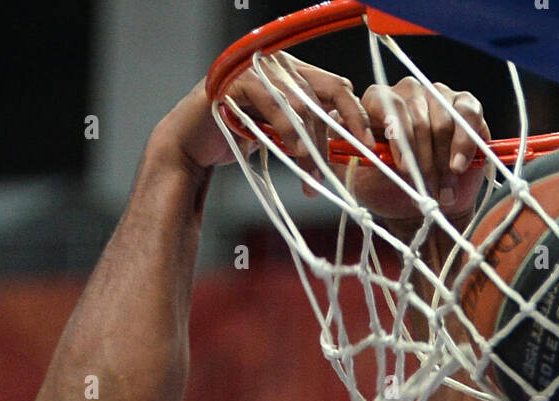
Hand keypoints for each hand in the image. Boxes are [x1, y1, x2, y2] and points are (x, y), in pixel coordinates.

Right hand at [158, 63, 372, 177]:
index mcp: (293, 72)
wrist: (190, 147)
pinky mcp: (237, 81)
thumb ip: (308, 133)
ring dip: (312, 144)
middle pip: (325, 93)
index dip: (356, 115)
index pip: (336, 87)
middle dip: (338, 133)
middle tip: (343, 167)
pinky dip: (288, 130)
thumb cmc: (235, 139)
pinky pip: (273, 103)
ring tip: (312, 177)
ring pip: (302, 102)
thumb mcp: (281, 136)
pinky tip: (297, 154)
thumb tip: (344, 149)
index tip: (368, 146)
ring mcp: (257, 69)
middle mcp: (278, 64)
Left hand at [350, 78, 490, 224]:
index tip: (404, 167)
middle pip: (417, 116)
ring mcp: (437, 95)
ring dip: (443, 160)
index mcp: (376, 104)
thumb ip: (348, 158)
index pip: (385, 104)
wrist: (425, 205)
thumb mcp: (362, 178)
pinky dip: (465, 143)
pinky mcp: (464, 106)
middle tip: (424, 191)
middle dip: (422, 159)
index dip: (397, 134)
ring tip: (442, 192)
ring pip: (443, 119)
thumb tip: (335, 141)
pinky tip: (458, 166)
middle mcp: (406, 92)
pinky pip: (467, 115)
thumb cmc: (389, 191)